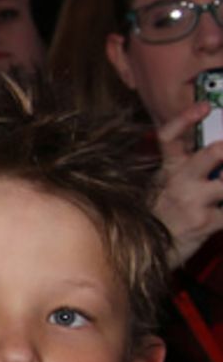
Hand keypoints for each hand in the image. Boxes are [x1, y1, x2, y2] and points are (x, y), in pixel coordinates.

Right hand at [154, 102, 222, 266]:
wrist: (147, 254)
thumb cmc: (158, 220)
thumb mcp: (160, 189)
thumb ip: (183, 169)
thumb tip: (216, 154)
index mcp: (168, 170)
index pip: (170, 137)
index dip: (186, 119)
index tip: (204, 107)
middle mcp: (179, 181)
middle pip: (212, 153)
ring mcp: (193, 201)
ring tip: (222, 188)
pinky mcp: (206, 222)